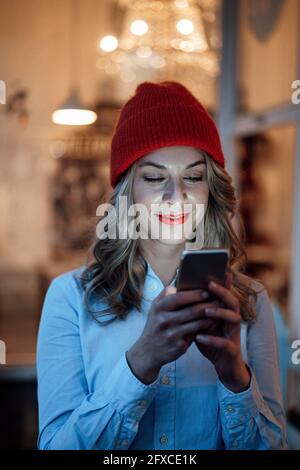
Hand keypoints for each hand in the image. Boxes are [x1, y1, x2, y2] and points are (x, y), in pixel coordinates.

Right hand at [126, 286, 219, 383]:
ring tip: (220, 312)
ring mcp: (171, 334)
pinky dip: (205, 330)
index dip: (194, 295)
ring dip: (210, 318)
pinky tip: (212, 325)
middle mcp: (164, 321)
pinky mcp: (178, 346)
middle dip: (208, 305)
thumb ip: (166, 295)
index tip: (207, 292)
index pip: (179, 298)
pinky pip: (196, 335)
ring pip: (196, 324)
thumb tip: (179, 283)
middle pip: (191, 311)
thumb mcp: (155, 309)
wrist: (147, 351)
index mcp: (159, 308)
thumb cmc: (155, 325)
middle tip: (219, 301)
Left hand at [194, 272, 250, 392]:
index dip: (222, 284)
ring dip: (220, 313)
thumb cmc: (212, 342)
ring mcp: (234, 335)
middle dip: (223, 293)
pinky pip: (225, 343)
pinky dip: (212, 339)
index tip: (212, 273)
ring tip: (206, 310)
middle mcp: (232, 321)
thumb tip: (180, 296)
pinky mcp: (232, 350)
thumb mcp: (204, 324)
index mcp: (226, 313)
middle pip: (233, 302)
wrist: (224, 366)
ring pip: (234, 319)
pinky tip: (200, 336)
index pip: (225, 295)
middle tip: (210, 285)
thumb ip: (197, 311)